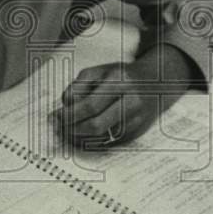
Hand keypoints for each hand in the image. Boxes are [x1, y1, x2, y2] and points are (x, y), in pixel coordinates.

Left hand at [50, 44, 195, 147]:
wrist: (156, 82)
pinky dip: (91, 141)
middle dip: (73, 129)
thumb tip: (65, 107)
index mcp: (120, 82)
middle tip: (59, 127)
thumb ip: (78, 86)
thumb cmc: (122, 76)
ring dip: (80, 138)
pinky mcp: (136, 132)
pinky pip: (108, 142)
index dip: (70, 114)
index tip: (56, 116)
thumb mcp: (98, 71)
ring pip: (102, 138)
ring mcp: (136, 120)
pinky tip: (80, 135)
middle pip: (96, 125)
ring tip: (66, 131)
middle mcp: (131, 102)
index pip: (90, 105)